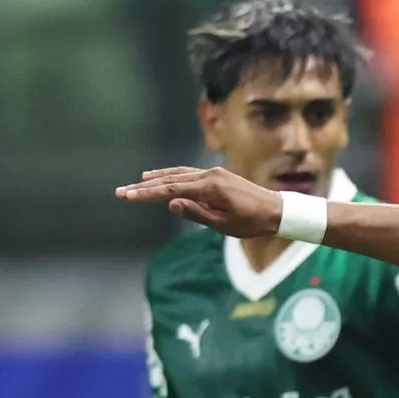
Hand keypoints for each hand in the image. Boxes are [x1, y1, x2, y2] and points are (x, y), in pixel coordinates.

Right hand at [117, 166, 286, 238]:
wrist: (276, 210)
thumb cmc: (252, 222)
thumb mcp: (223, 225)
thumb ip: (196, 213)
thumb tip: (170, 204)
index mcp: (210, 188)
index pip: (171, 190)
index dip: (147, 193)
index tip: (128, 196)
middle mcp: (209, 175)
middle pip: (170, 179)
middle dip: (145, 186)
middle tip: (122, 192)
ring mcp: (213, 172)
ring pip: (178, 174)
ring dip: (157, 178)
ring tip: (137, 182)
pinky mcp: (217, 174)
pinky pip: (189, 173)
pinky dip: (173, 175)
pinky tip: (163, 177)